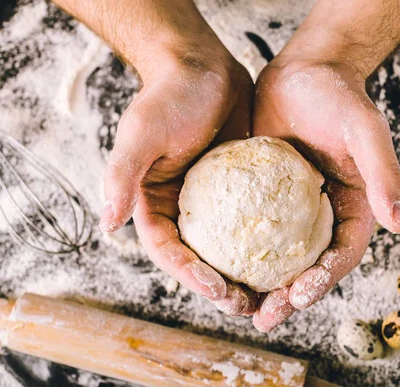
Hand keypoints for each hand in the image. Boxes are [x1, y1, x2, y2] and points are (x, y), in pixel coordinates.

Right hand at [52, 0, 261, 314]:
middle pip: (200, 259)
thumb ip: (122, 175)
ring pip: (231, 248)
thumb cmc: (169, 96)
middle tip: (248, 305)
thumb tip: (107, 223)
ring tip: (272, 294)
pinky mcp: (243, 190)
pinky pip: (257, 220)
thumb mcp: (142, 133)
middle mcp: (183, 209)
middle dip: (221, 288)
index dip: (190, 277)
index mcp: (155, 204)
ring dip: (247, 274)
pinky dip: (270, 240)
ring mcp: (215, 202)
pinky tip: (292, 254)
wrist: (202, 67)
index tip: (219, 290)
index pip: (169, 252)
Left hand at [251, 56, 399, 330]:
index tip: (299, 298)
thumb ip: (383, 173)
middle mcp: (321, 215)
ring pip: (275, 256)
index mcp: (352, 209)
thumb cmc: (339, 98)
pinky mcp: (261, 197)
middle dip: (287, 298)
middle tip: (261, 318)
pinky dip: (236, 251)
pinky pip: (248, 229)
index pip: (341, 256)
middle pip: (306, 267)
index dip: (323, 282)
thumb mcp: (365, 131)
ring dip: (259, 285)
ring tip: (235, 304)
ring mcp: (289, 209)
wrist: (304, 72)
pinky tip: (215, 265)